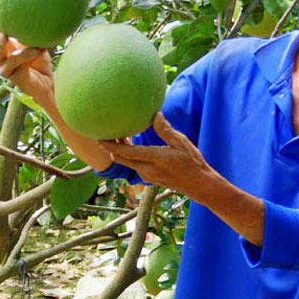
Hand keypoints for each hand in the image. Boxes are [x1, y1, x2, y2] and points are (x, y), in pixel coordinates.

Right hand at [0, 19, 54, 103]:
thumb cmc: (39, 60)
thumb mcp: (34, 43)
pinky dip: (28, 56)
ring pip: (5, 58)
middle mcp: (2, 58)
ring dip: (16, 49)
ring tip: (18, 40)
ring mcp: (6, 69)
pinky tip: (39, 50)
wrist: (46, 81)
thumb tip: (34, 17)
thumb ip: (30, 34)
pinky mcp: (13, 78)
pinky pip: (18, 65)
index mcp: (5, 47)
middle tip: (3, 32)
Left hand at [100, 113, 214, 195]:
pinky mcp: (149, 178)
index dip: (110, 145)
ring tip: (117, 134)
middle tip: (104, 132)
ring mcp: (146, 175)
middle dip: (109, 147)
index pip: (126, 153)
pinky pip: (133, 165)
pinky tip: (130, 143)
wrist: (199, 184)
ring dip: (119, 150)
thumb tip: (155, 114)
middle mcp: (147, 170)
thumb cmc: (192, 162)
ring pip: (126, 162)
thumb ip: (166, 130)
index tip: (99, 137)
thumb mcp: (181, 143)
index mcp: (154, 159)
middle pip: (120, 158)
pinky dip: (128, 155)